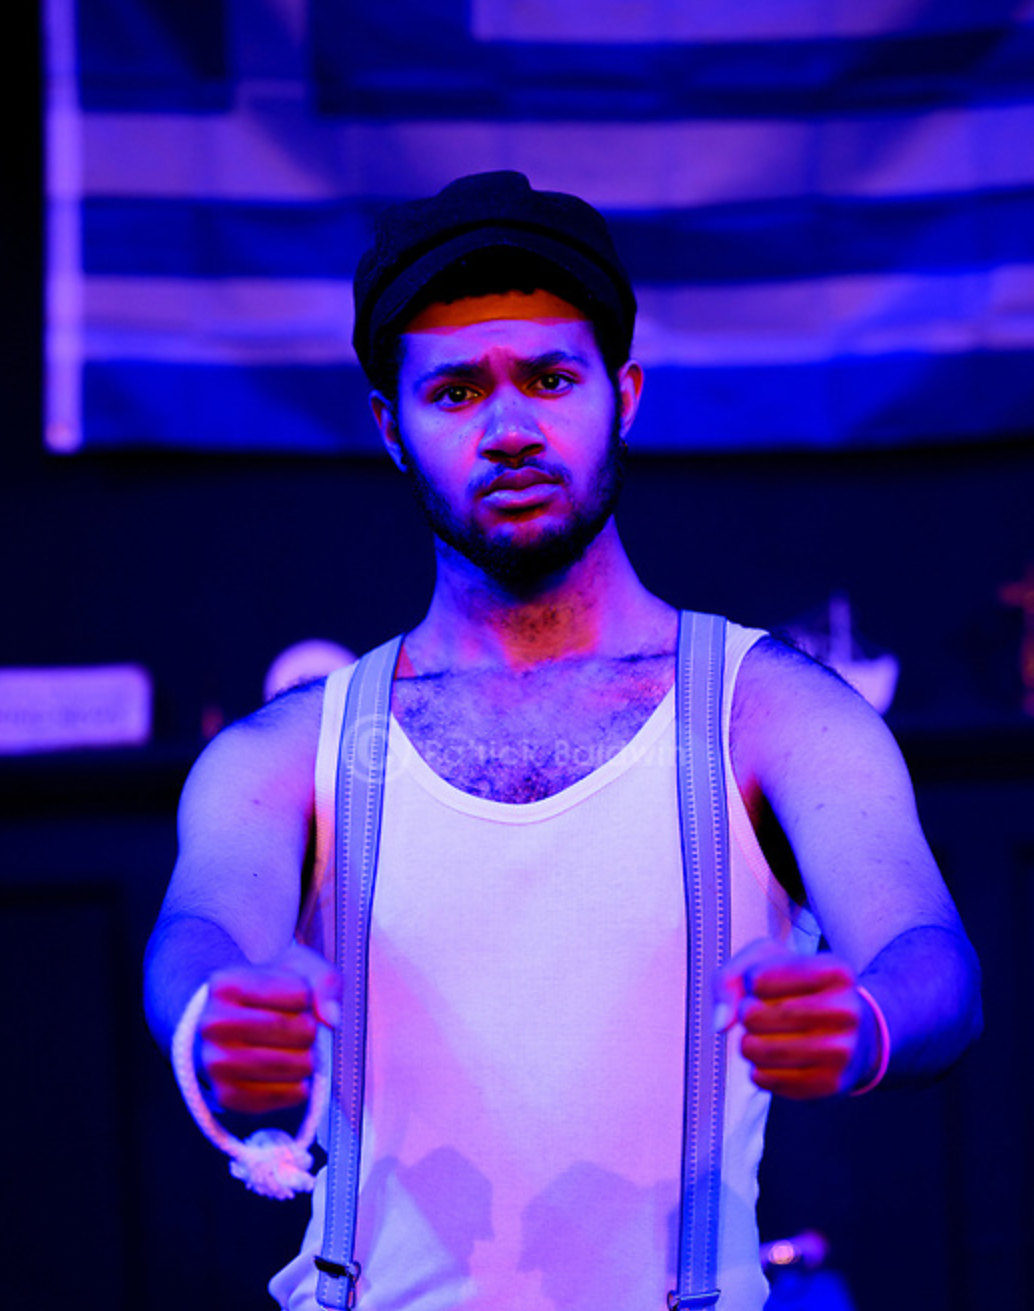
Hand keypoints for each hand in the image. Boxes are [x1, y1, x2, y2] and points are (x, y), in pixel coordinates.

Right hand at [198, 943, 340, 1113]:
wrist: (239, 1022)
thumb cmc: (274, 992)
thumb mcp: (300, 969)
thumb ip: (324, 982)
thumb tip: (332, 1019)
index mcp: (226, 984)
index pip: (298, 993)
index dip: (310, 997)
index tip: (300, 998)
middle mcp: (211, 1023)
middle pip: (289, 1029)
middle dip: (309, 1029)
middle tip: (302, 1027)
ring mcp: (215, 1062)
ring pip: (287, 1065)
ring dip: (307, 1059)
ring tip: (298, 1049)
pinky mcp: (227, 1096)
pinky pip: (279, 1097)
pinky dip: (297, 1087)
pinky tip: (292, 1072)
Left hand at [713, 940, 876, 1099]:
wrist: (857, 1033)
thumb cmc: (805, 990)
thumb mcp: (770, 962)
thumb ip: (731, 977)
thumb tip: (721, 1024)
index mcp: (835, 972)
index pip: (758, 979)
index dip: (750, 982)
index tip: (765, 984)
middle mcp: (846, 1010)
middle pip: (755, 1015)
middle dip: (746, 1014)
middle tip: (759, 1012)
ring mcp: (842, 1051)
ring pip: (759, 1050)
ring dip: (748, 1043)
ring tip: (762, 1036)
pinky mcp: (831, 1084)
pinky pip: (768, 1080)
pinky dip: (759, 1069)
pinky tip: (775, 1059)